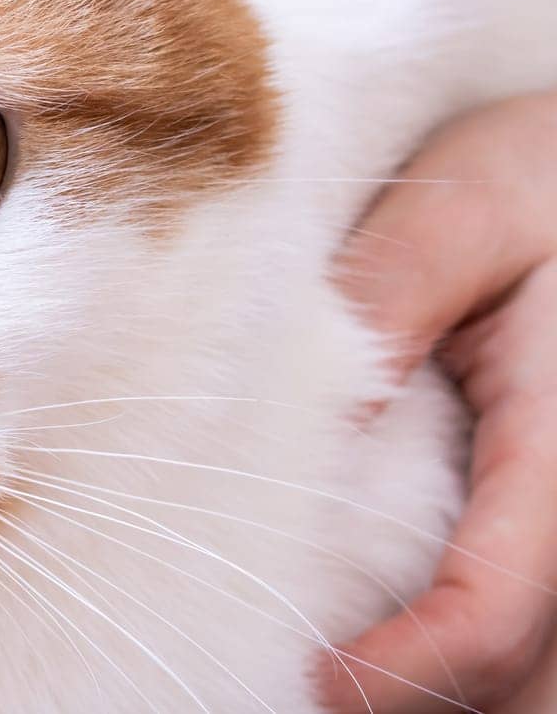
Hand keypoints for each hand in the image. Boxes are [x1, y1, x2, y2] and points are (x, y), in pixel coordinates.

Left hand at [325, 92, 556, 712]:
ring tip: (353, 669)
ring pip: (554, 675)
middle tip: (308, 686)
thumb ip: (389, 297)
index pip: (499, 610)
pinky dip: (491, 662)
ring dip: (468, 693)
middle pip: (538, 678)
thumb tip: (303, 412)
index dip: (402, 671)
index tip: (306, 682)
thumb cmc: (545, 173)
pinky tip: (402, 642)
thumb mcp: (465, 206)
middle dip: (432, 702)